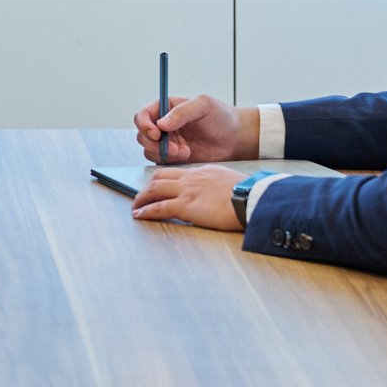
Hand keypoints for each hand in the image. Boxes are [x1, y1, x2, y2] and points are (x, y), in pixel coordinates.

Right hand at [131, 94, 258, 163]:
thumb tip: (161, 123)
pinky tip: (187, 156)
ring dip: (164, 153)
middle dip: (155, 144)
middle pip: (142, 135)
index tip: (156, 133)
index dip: (144, 125)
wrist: (235, 139)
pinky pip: (161, 161)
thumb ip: (182, 112)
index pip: (143, 116)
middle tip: (174, 148)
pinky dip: (170, 161)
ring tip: (185, 151)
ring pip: (150, 150)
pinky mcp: (174, 157)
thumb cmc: (222, 117)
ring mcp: (168, 142)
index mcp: (166, 108)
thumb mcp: (204, 106)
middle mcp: (163, 125)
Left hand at [131, 164, 245, 231]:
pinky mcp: (186, 206)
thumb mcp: (229, 181)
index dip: (164, 180)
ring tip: (135, 206)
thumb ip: (216, 183)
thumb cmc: (248, 194)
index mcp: (203, 171)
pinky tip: (139, 215)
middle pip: (160, 177)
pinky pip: (159, 207)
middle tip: (141, 195)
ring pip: (154, 189)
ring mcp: (187, 191)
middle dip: (147, 186)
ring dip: (141, 198)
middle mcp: (191, 178)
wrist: (251, 199)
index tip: (158, 186)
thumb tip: (213, 193)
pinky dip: (146, 211)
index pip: (177, 173)